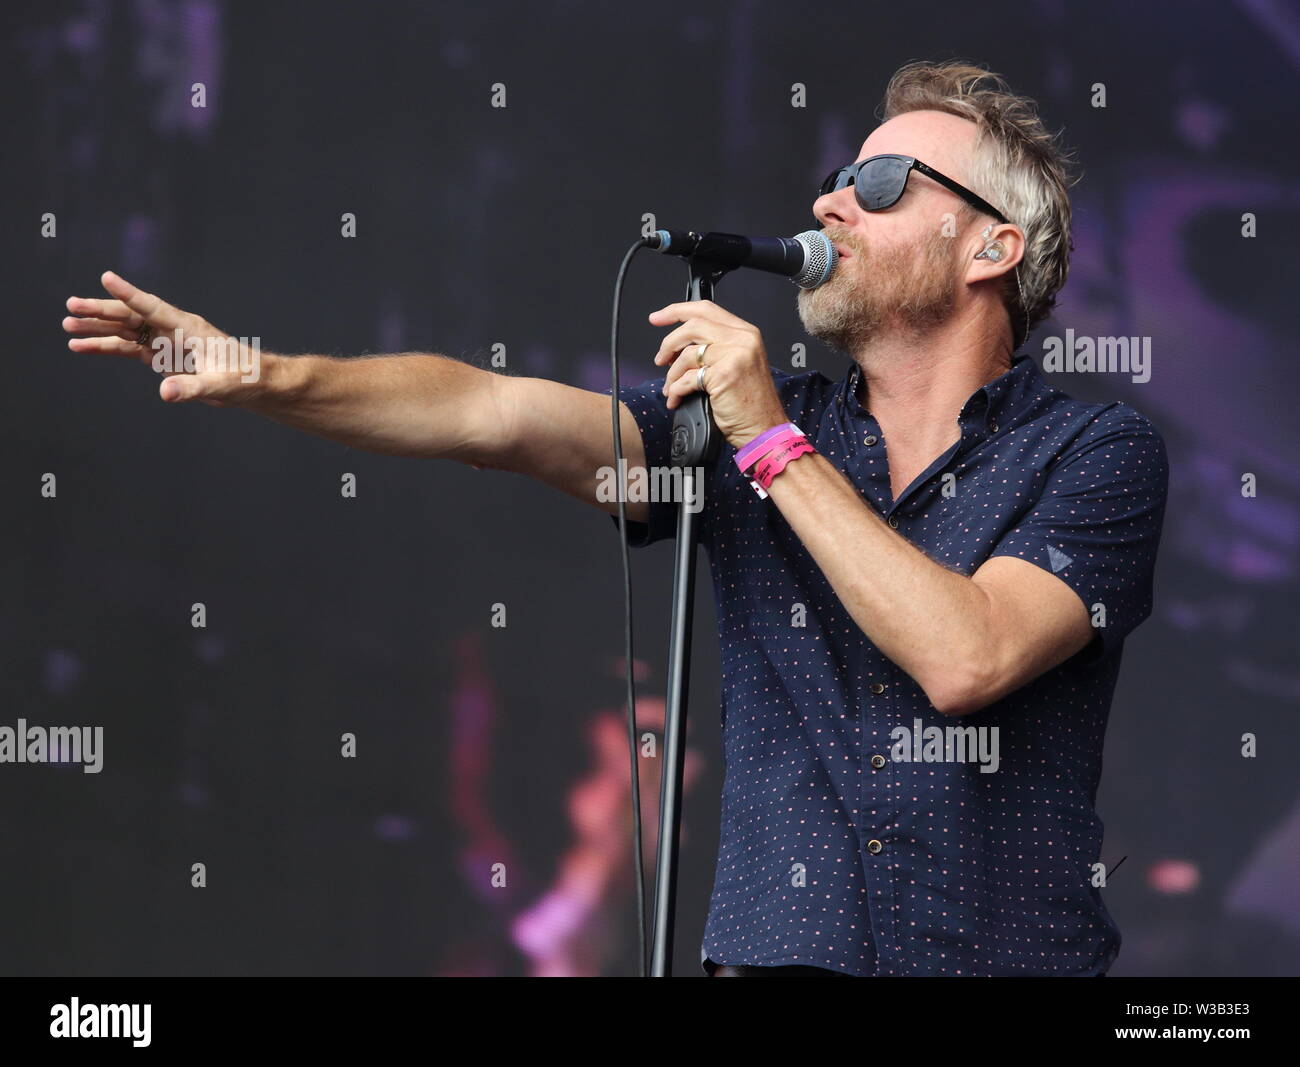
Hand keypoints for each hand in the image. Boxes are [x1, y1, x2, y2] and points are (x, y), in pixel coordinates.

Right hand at [63, 271, 268, 405]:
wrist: (254, 383)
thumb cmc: (244, 379)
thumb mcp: (222, 386)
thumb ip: (193, 388)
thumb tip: (165, 392)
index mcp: (189, 327)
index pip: (154, 307)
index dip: (130, 294)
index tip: (106, 278)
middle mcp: (173, 328)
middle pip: (132, 315)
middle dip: (102, 310)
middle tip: (71, 306)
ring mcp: (165, 340)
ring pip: (125, 330)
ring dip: (97, 328)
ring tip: (67, 325)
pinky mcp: (160, 355)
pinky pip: (127, 347)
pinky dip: (104, 346)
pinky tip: (80, 346)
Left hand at [649, 299, 786, 450]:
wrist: (763, 428)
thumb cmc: (750, 403)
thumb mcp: (738, 364)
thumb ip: (717, 346)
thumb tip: (680, 344)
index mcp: (746, 333)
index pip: (706, 309)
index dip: (676, 311)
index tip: (657, 317)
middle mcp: (742, 339)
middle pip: (692, 326)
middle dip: (669, 343)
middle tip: (660, 359)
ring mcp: (735, 355)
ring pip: (687, 353)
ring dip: (672, 373)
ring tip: (671, 386)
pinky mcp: (724, 375)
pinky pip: (687, 377)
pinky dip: (676, 390)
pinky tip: (676, 399)